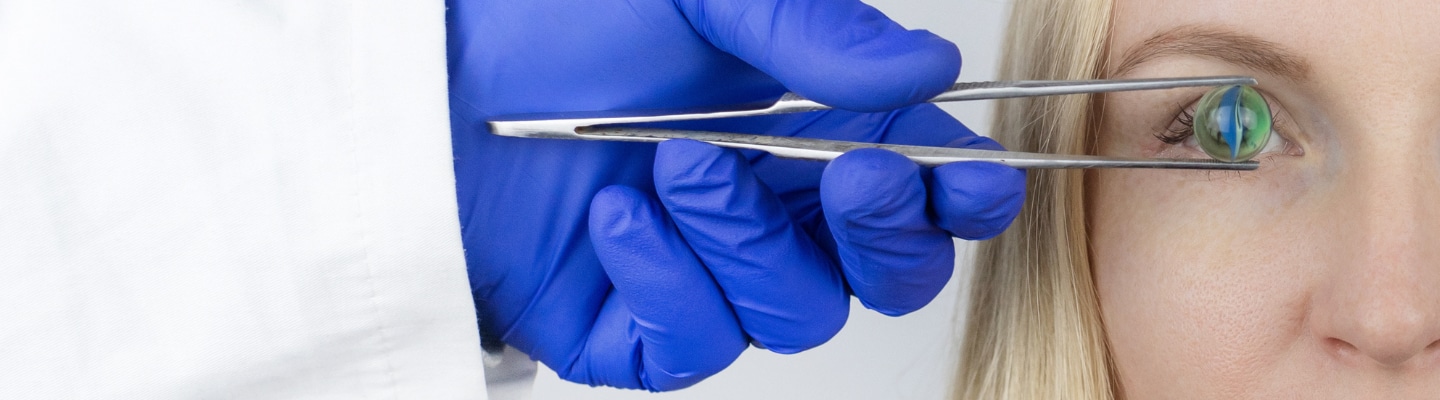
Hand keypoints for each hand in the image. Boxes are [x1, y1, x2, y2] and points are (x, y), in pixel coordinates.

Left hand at [447, 0, 1023, 390]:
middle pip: (888, 275)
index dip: (964, 194)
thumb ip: (813, 30)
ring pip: (797, 313)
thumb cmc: (547, 18)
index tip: (971, 179)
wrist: (420, 74)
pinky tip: (619, 220)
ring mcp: (706, 276)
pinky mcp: (631, 329)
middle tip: (846, 174)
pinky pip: (694, 348)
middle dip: (881, 234)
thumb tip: (929, 64)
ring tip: (670, 163)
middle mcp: (771, 211)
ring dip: (746, 240)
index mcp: (810, 128)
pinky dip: (668, 287)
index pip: (926, 186)